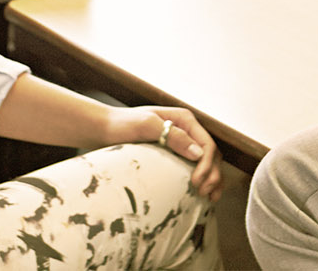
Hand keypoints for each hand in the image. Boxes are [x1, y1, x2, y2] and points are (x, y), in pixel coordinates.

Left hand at [102, 105, 223, 198]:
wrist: (104, 129)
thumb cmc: (122, 124)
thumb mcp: (146, 126)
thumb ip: (173, 136)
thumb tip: (199, 154)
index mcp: (185, 120)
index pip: (207, 144)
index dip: (207, 165)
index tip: (197, 183)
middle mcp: (187, 130)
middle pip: (211, 154)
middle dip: (213, 174)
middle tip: (204, 193)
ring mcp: (181, 143)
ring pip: (207, 162)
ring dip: (213, 179)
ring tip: (210, 197)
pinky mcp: (174, 154)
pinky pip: (195, 167)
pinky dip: (203, 179)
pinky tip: (203, 193)